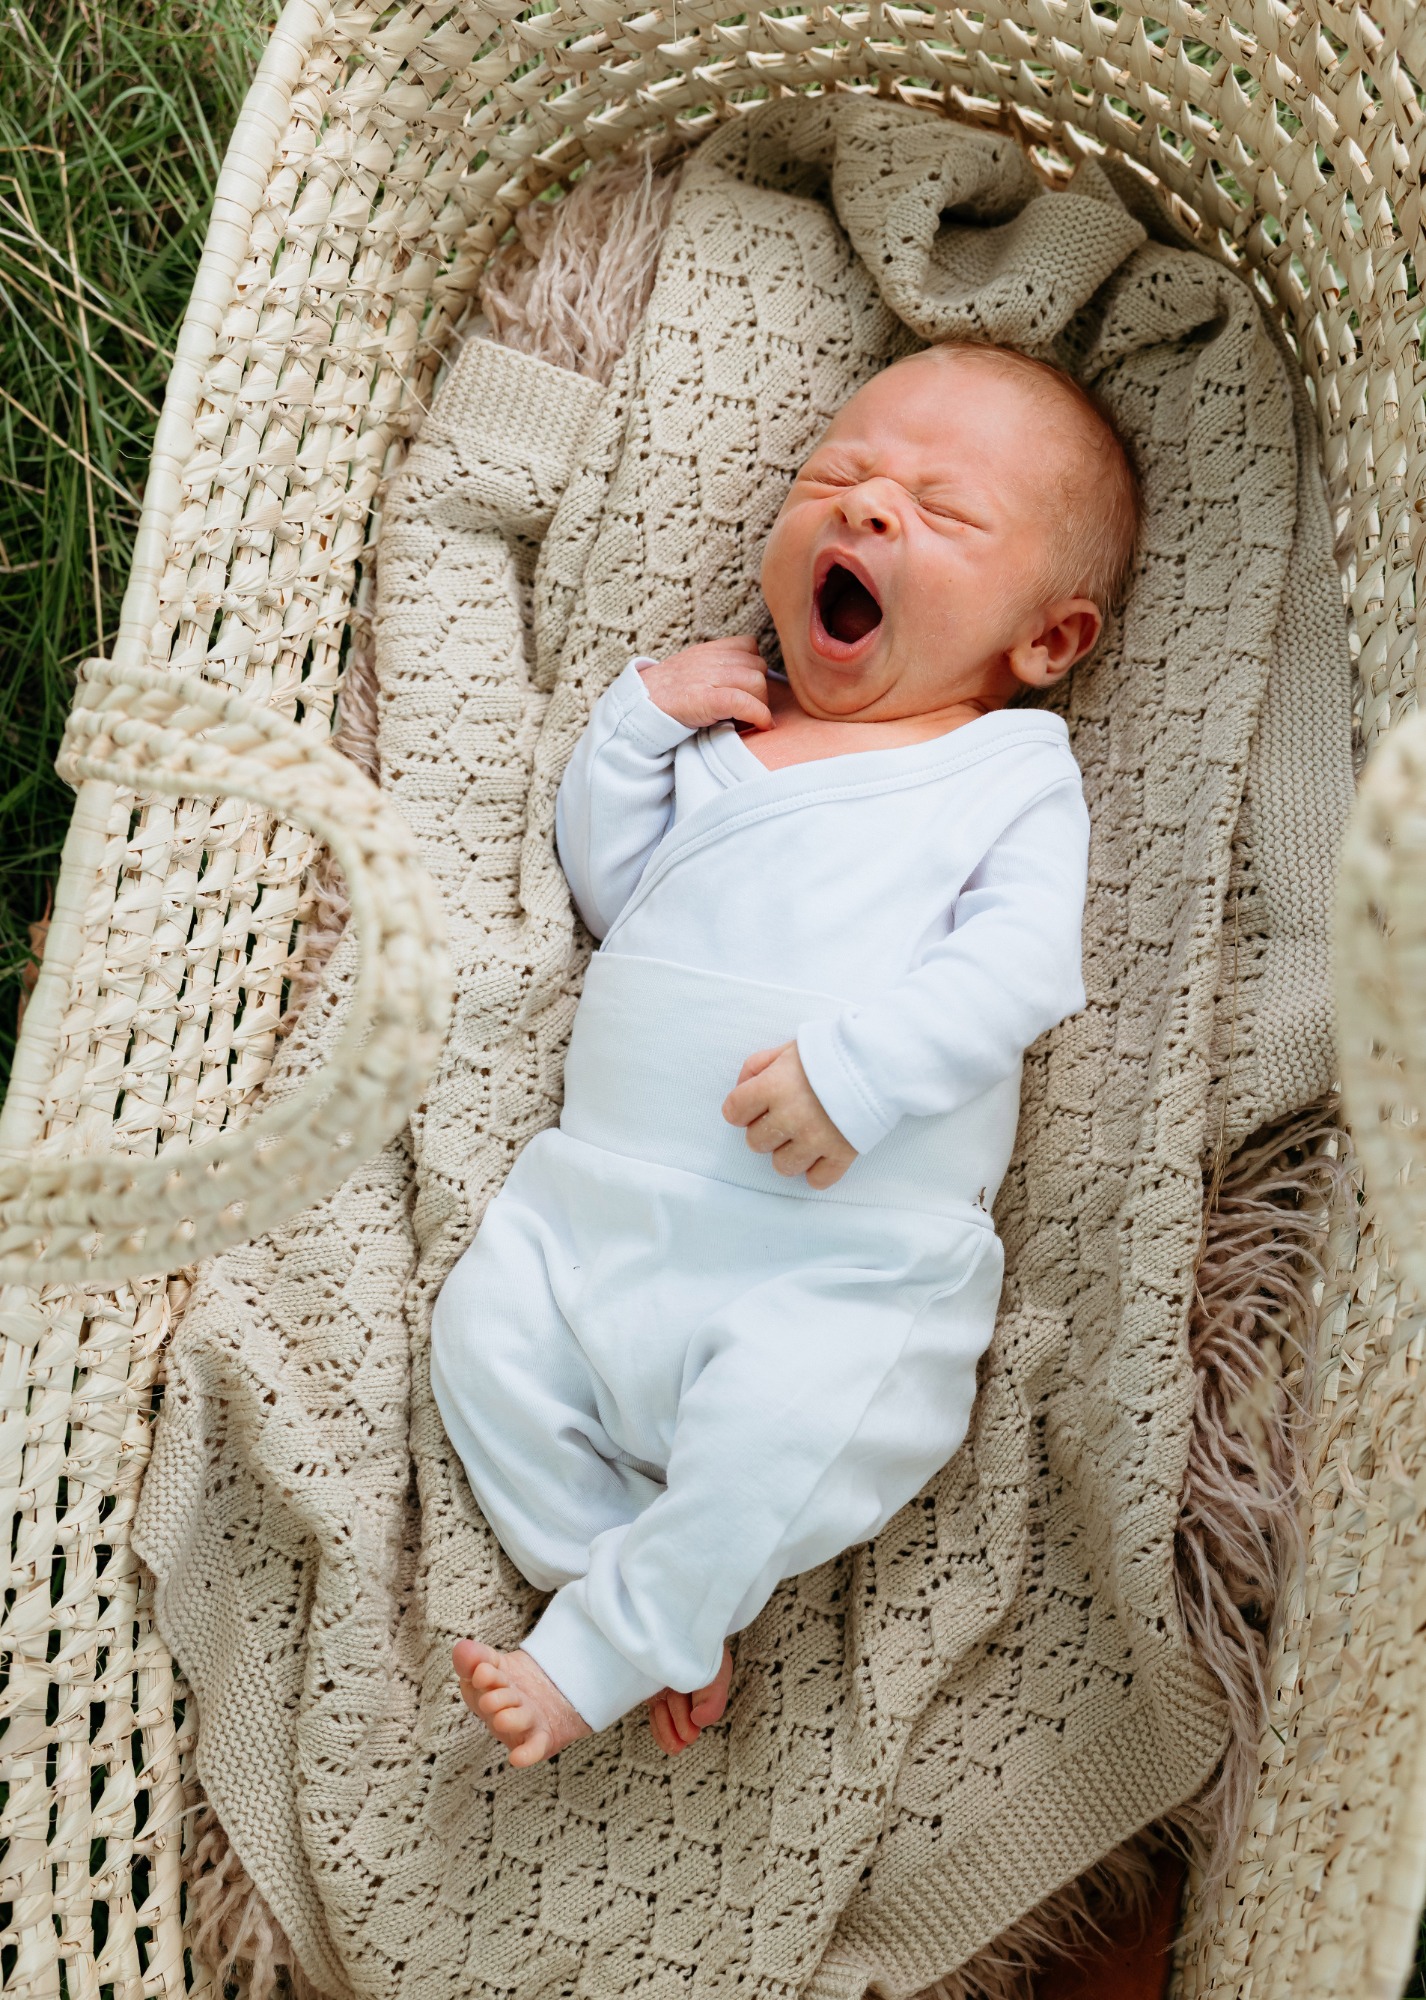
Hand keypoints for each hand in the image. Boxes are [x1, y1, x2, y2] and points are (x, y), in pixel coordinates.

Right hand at [639, 636, 771, 731]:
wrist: (639, 706)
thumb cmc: (666, 695)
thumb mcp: (692, 669)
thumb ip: (716, 668)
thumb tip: (745, 683)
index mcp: (709, 650)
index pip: (749, 646)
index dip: (754, 668)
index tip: (749, 689)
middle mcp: (712, 659)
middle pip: (758, 667)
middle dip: (760, 691)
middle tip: (749, 711)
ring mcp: (709, 677)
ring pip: (757, 682)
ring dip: (760, 704)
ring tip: (748, 720)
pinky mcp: (707, 699)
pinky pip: (744, 702)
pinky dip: (759, 715)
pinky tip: (762, 726)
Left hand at [721, 1041, 856, 1188]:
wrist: (878, 1060)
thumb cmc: (830, 1052)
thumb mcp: (788, 1048)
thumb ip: (757, 1065)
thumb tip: (742, 1089)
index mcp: (772, 1086)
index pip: (733, 1112)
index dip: (741, 1110)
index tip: (754, 1107)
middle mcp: (789, 1116)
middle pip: (755, 1143)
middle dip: (766, 1131)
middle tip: (785, 1117)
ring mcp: (815, 1139)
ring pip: (782, 1166)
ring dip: (789, 1153)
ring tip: (804, 1135)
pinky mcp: (841, 1154)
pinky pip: (817, 1180)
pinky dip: (817, 1172)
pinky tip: (821, 1153)